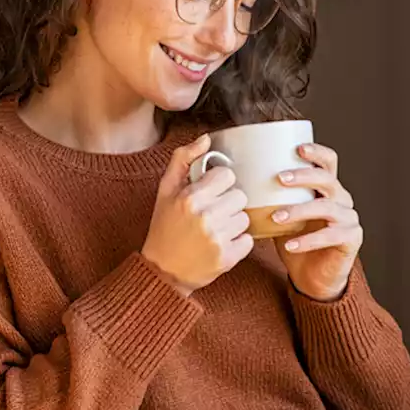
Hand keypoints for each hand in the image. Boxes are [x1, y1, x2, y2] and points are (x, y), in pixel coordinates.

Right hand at [142, 134, 253, 295]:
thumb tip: (206, 138)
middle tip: (211, 214)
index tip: (209, 193)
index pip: (227, 175)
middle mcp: (205, 216)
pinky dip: (238, 243)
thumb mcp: (166, 190)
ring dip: (233, 223)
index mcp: (190, 197)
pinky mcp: (227, 258)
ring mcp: (217, 238)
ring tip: (214, 230)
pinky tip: (220, 244)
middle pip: (240, 196)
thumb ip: (183, 159)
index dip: (219, 183)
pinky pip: (248, 240)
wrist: (162, 271)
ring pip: (245, 218)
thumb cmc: (164, 227)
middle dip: (228, 203)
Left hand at [272, 143, 361, 301]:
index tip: (297, 148)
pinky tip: (290, 245)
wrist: (313, 276)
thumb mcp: (281, 214)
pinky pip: (330, 236)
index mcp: (327, 188)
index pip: (329, 161)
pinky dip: (308, 241)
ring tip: (277, 217)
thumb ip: (269, 198)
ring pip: (327, 207)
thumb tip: (235, 182)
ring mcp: (349, 218)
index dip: (316, 152)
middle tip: (279, 178)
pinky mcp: (350, 239)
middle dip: (303, 176)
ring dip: (299, 210)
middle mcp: (342, 199)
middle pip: (327, 179)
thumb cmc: (295, 240)